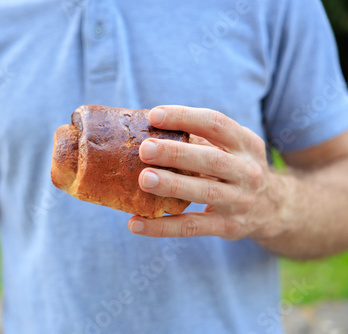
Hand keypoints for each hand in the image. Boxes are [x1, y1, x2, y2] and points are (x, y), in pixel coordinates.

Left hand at [128, 105, 284, 239]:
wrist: (275, 207)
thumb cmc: (237, 168)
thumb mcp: (232, 148)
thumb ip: (199, 139)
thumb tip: (145, 129)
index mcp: (245, 143)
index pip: (216, 123)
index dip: (185, 117)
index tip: (154, 116)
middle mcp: (247, 171)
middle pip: (211, 159)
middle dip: (176, 153)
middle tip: (145, 149)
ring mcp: (239, 201)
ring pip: (204, 192)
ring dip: (172, 185)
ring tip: (143, 179)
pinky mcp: (228, 226)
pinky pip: (191, 227)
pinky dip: (162, 227)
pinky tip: (135, 223)